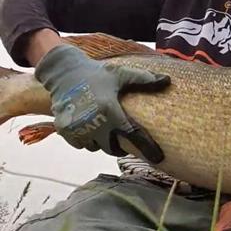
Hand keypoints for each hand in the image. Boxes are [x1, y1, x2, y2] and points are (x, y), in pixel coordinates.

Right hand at [34, 44, 170, 162]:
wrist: (63, 72)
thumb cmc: (97, 73)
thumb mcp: (122, 74)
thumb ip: (145, 79)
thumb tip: (168, 80)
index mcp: (109, 110)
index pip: (132, 135)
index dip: (146, 147)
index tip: (158, 158)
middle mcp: (92, 122)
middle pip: (112, 148)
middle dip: (120, 147)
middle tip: (123, 140)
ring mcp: (76, 128)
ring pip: (95, 147)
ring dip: (102, 142)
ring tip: (104, 129)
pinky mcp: (64, 130)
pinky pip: (80, 145)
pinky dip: (86, 140)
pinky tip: (89, 127)